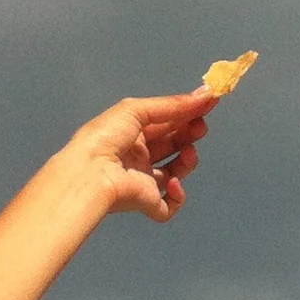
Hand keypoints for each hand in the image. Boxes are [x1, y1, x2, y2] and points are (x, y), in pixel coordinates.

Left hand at [61, 93, 213, 222]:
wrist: (90, 173)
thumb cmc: (106, 137)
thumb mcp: (138, 110)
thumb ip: (173, 105)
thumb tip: (207, 94)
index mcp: (131, 133)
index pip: (164, 122)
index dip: (186, 113)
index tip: (208, 104)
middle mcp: (136, 156)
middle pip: (171, 145)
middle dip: (188, 134)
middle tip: (200, 127)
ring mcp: (141, 181)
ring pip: (174, 172)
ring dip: (187, 161)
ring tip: (188, 153)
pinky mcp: (146, 203)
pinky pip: (169, 205)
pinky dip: (177, 196)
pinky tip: (173, 183)